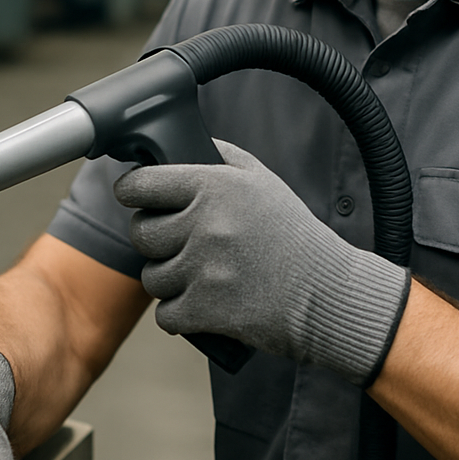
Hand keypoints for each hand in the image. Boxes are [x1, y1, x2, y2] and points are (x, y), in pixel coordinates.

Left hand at [113, 140, 409, 386]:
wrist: (326, 293)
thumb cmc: (291, 233)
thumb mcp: (261, 179)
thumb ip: (218, 155)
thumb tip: (176, 145)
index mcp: (214, 185)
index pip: (141, 184)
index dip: (133, 190)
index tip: (135, 196)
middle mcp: (205, 223)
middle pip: (140, 233)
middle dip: (155, 238)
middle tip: (180, 241)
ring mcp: (204, 269)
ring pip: (152, 276)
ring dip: (170, 278)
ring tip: (201, 273)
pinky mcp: (206, 310)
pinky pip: (165, 314)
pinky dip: (180, 313)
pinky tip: (204, 301)